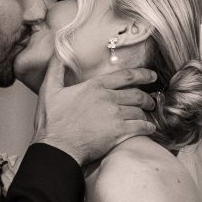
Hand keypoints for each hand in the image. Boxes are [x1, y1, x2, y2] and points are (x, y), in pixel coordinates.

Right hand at [32, 55, 156, 165]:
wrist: (57, 147)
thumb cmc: (52, 122)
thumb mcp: (49, 90)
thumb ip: (56, 70)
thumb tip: (57, 54)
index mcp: (94, 86)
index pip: (125, 76)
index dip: (142, 74)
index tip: (151, 76)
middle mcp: (108, 98)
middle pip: (136, 94)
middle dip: (147, 97)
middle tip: (150, 100)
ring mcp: (114, 116)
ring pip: (139, 110)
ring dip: (146, 113)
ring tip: (147, 115)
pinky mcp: (118, 133)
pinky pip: (140, 127)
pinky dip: (147, 127)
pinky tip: (149, 128)